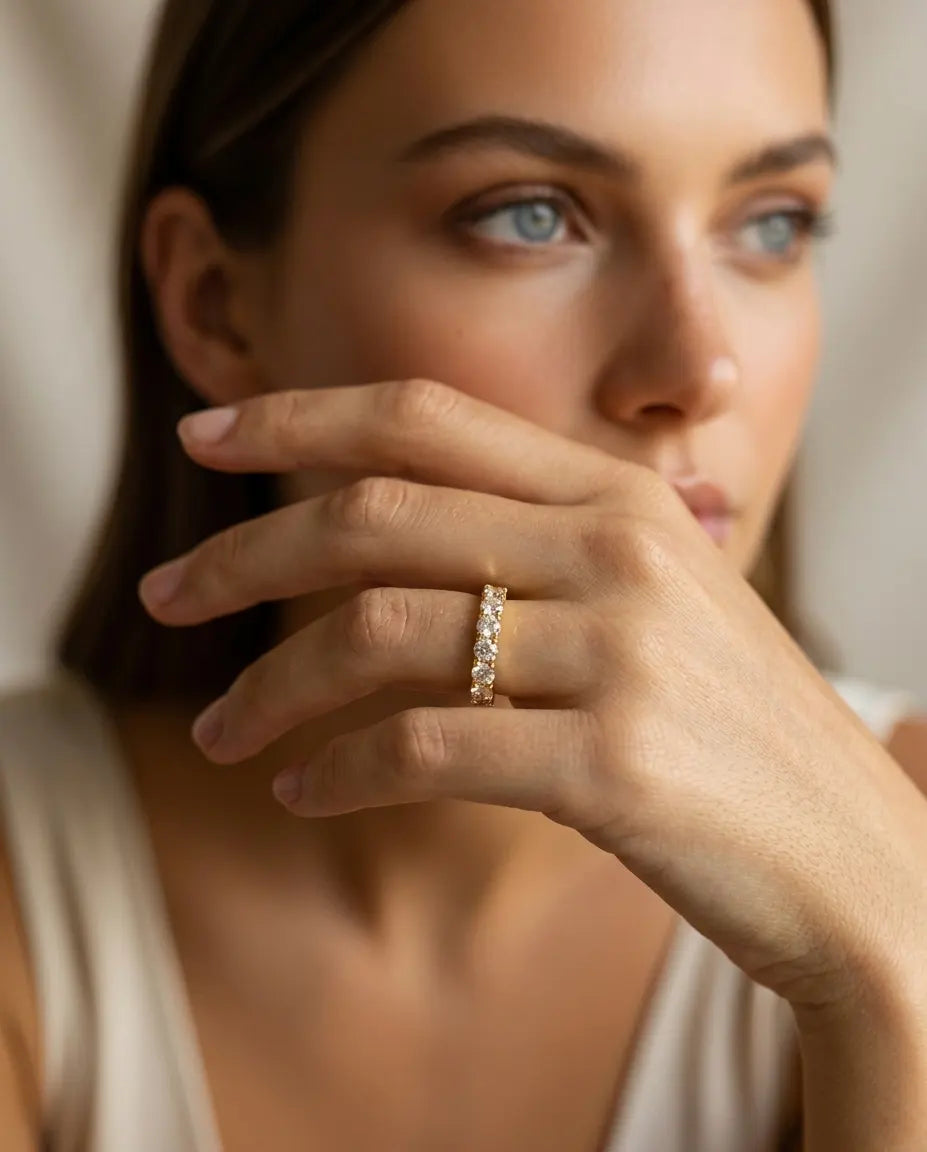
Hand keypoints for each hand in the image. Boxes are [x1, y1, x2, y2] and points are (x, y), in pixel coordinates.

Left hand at [139, 379, 926, 1017]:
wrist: (851, 854)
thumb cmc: (732, 727)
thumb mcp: (656, 604)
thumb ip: (546, 551)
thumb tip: (395, 542)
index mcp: (618, 497)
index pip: (425, 419)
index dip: (302, 415)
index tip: (207, 432)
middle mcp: (616, 552)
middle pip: (375, 517)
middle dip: (243, 554)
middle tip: (165, 593)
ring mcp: (618, 654)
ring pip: (379, 634)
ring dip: (272, 686)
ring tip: (223, 731)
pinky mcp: (611, 763)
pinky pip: (423, 749)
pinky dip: (340, 772)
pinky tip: (304, 792)